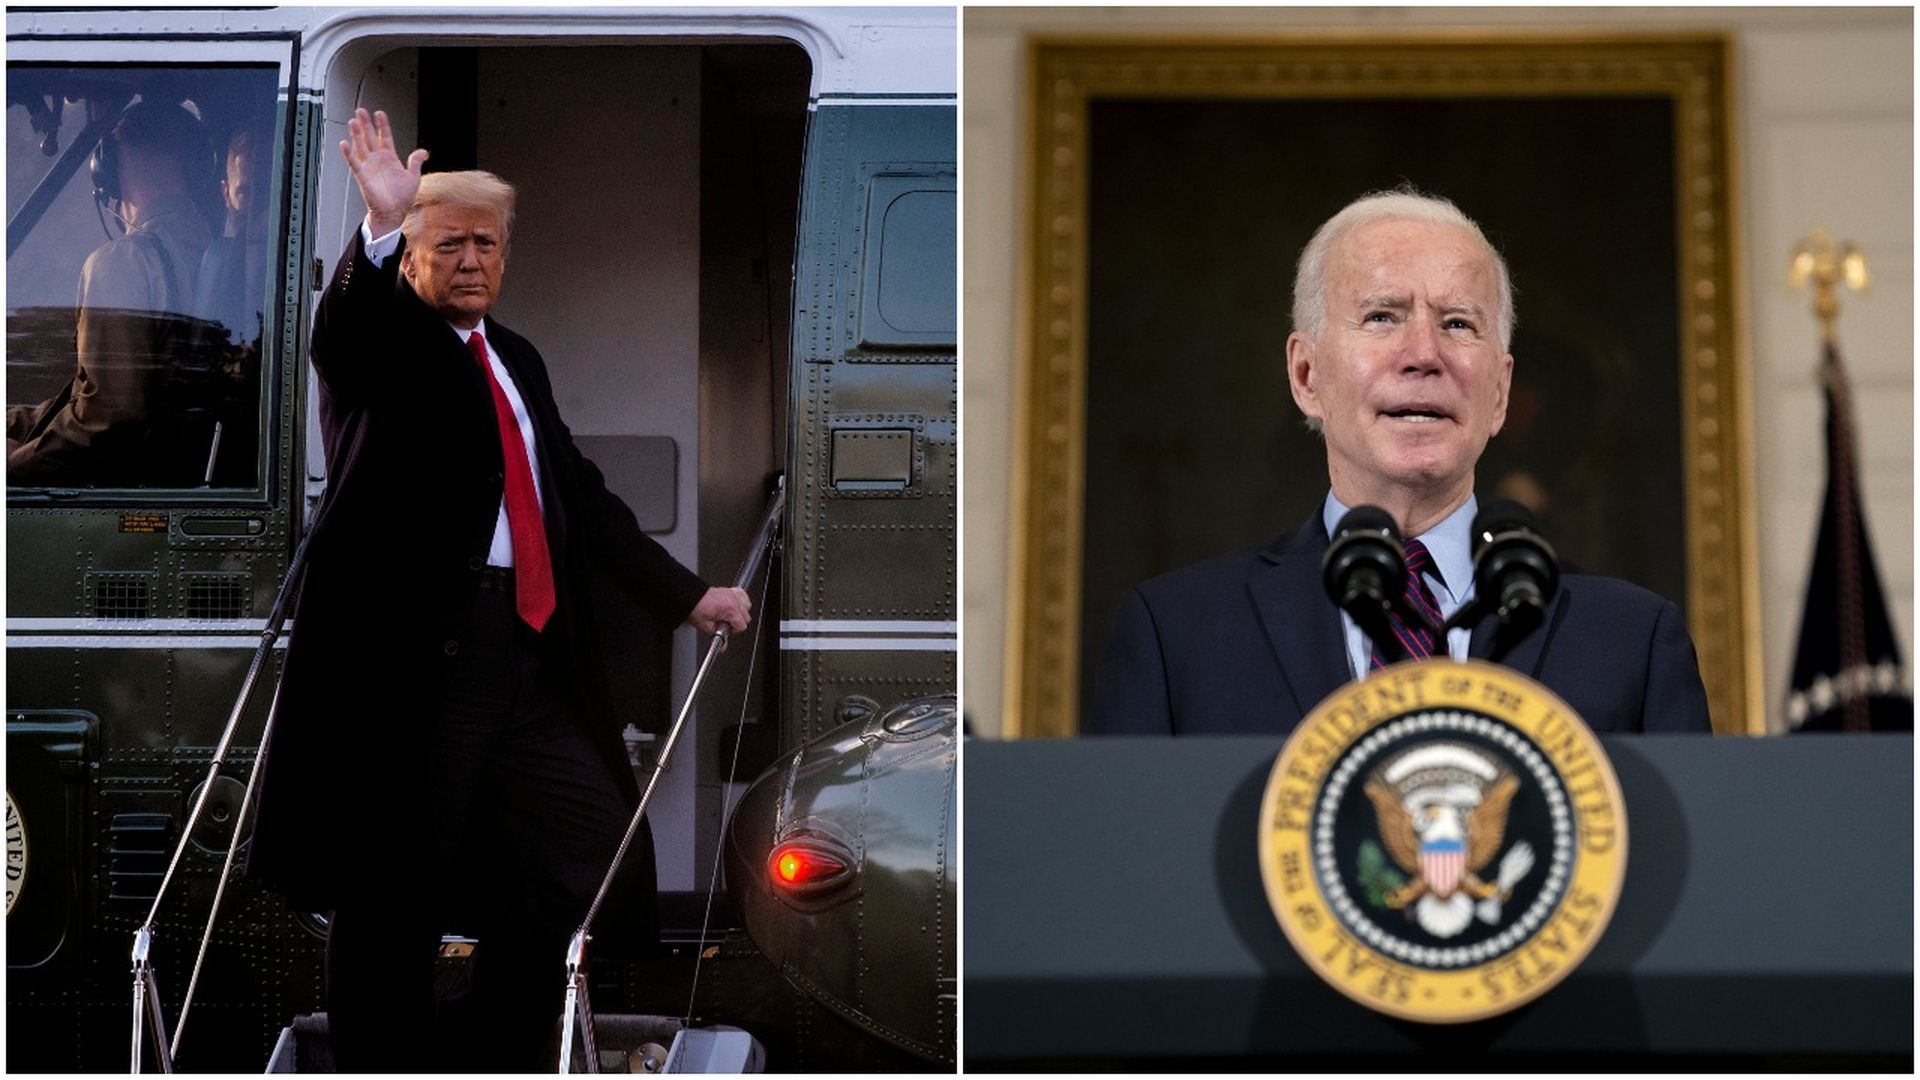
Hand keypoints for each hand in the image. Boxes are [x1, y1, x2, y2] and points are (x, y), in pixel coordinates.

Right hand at [339, 107, 426, 236]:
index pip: (385, 137)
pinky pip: (354, 162)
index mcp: (390, 158)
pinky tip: (344, 143)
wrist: (394, 213)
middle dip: (366, 124)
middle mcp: (378, 160)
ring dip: (356, 134)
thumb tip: (423, 151)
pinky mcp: (362, 176)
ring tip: (353, 121)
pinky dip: (348, 153)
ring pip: (361, 146)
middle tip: (360, 111)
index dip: (382, 125)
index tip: (379, 113)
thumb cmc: (402, 198)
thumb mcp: (413, 177)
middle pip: (370, 137)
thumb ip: (415, 162)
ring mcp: (369, 166)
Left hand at [687, 586, 750, 635]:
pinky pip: (742, 595)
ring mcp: (732, 594)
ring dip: (740, 612)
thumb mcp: (706, 627)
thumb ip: (718, 637)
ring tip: (729, 615)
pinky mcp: (729, 590)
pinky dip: (740, 601)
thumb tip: (723, 647)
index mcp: (730, 609)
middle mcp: (733, 600)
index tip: (725, 629)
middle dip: (737, 622)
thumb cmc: (695, 608)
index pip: (742, 625)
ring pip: (747, 606)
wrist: (688, 596)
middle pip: (746, 616)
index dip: (733, 630)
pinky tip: (734, 606)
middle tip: (724, 623)